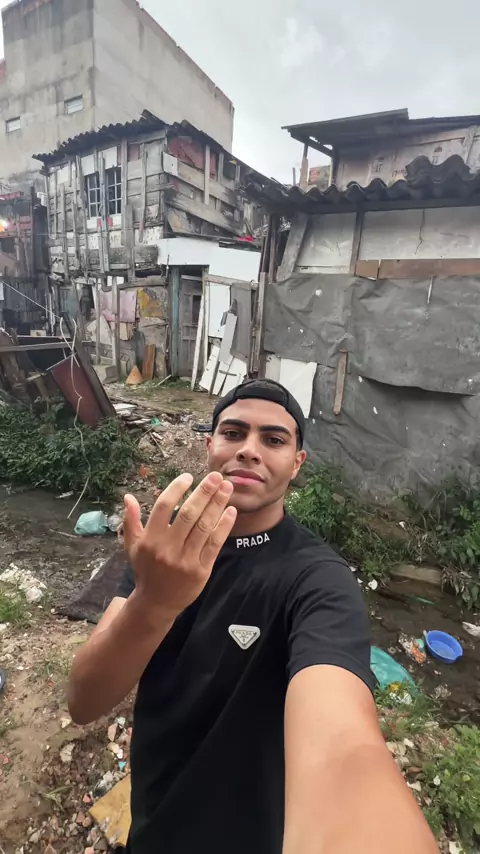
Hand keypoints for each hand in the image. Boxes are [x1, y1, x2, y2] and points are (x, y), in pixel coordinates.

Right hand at [123, 473, 236, 619]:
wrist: (157, 603)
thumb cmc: (145, 569)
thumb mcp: (133, 546)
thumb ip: (131, 521)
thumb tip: (128, 497)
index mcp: (150, 540)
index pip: (164, 507)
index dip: (177, 489)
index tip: (188, 476)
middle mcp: (167, 549)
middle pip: (188, 514)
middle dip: (204, 492)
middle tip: (216, 476)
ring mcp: (185, 560)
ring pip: (204, 526)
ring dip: (217, 504)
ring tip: (226, 487)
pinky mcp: (201, 570)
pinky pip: (214, 544)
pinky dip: (224, 526)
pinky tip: (230, 510)